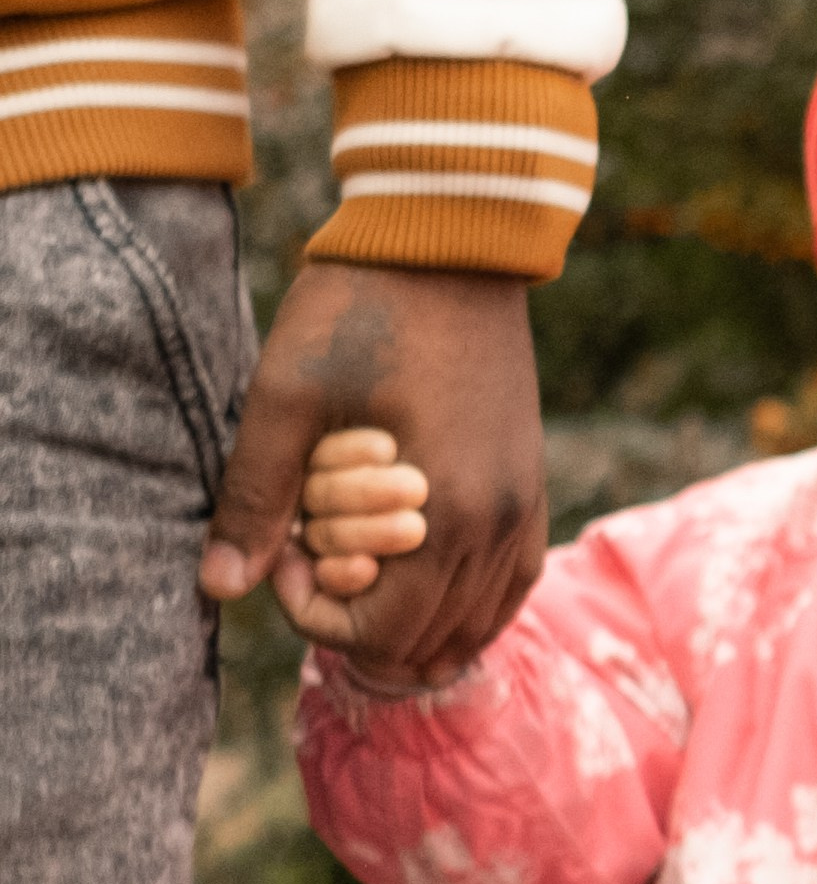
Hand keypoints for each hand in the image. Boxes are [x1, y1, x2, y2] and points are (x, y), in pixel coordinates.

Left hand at [201, 266, 545, 687]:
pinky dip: (467, 605)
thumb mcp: (286, 397)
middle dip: (358, 622)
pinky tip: (425, 585)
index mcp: (442, 513)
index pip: (379, 631)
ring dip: (413, 624)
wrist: (447, 240)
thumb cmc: (361, 309)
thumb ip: (255, 498)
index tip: (283, 557)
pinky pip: (512, 583)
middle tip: (312, 562)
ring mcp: (521, 505)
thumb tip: (219, 586)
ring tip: (359, 576)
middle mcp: (495, 524)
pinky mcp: (530, 485)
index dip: (314, 615)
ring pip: (475, 625)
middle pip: (428, 643)